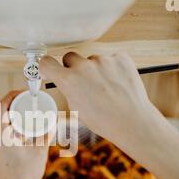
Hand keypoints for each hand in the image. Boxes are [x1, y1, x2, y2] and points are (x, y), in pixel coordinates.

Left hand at [0, 91, 49, 178]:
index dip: (13, 95)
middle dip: (16, 103)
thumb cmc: (24, 173)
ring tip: (30, 113)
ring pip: (2, 120)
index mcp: (0, 132)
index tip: (25, 92)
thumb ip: (46, 134)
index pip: (1, 104)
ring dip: (14, 114)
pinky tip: (25, 128)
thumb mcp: (39, 150)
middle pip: (1, 110)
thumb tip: (52, 121)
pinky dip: (13, 124)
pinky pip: (3, 129)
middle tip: (30, 101)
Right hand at [40, 52, 158, 142]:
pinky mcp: (120, 58)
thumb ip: (69, 89)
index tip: (50, 67)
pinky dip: (113, 69)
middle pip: (70, 57)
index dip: (47, 66)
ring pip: (92, 60)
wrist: (132, 121)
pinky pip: (111, 59)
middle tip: (84, 82)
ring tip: (107, 89)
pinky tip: (118, 84)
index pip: (47, 62)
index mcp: (69, 80)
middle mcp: (84, 67)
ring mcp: (103, 60)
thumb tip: (66, 80)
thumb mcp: (76, 108)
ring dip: (96, 70)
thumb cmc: (104, 120)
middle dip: (73, 68)